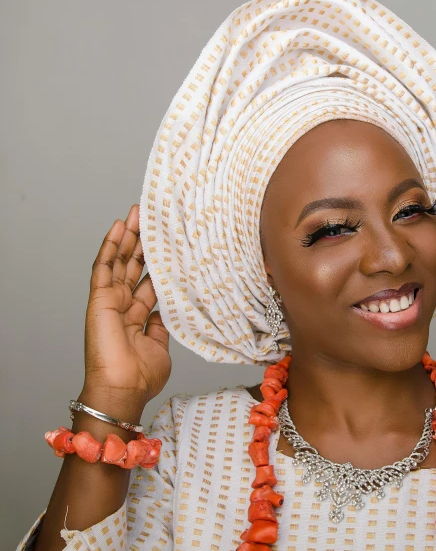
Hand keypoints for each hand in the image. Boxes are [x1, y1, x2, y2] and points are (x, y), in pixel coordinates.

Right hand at [83, 204, 170, 406]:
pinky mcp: (100, 298)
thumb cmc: (141, 376)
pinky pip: (104, 266)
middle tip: (153, 217)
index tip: (169, 243)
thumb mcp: (160, 345)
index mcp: (138, 316)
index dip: (158, 261)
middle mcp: (123, 305)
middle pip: (134, 266)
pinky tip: (119, 227)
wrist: (124, 389)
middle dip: (143, 241)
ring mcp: (111, 300)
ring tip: (138, 213)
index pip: (148, 281)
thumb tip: (166, 310)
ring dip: (129, 236)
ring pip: (120, 260)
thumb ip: (161, 325)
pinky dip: (111, 245)